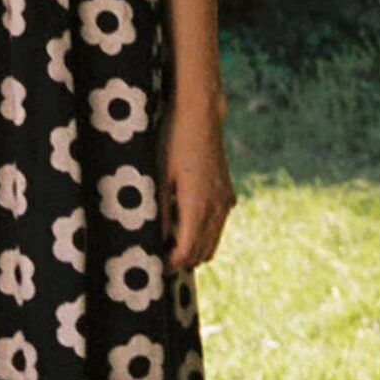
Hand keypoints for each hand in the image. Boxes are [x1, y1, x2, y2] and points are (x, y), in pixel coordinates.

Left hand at [156, 85, 234, 270]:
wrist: (200, 114)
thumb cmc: (172, 141)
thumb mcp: (158, 175)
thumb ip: (159, 211)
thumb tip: (155, 241)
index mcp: (197, 206)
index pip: (186, 252)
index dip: (169, 263)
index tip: (152, 265)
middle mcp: (217, 208)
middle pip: (202, 253)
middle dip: (181, 260)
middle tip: (157, 257)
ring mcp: (225, 201)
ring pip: (213, 242)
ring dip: (193, 249)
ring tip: (168, 245)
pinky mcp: (227, 193)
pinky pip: (218, 226)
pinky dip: (204, 235)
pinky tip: (184, 225)